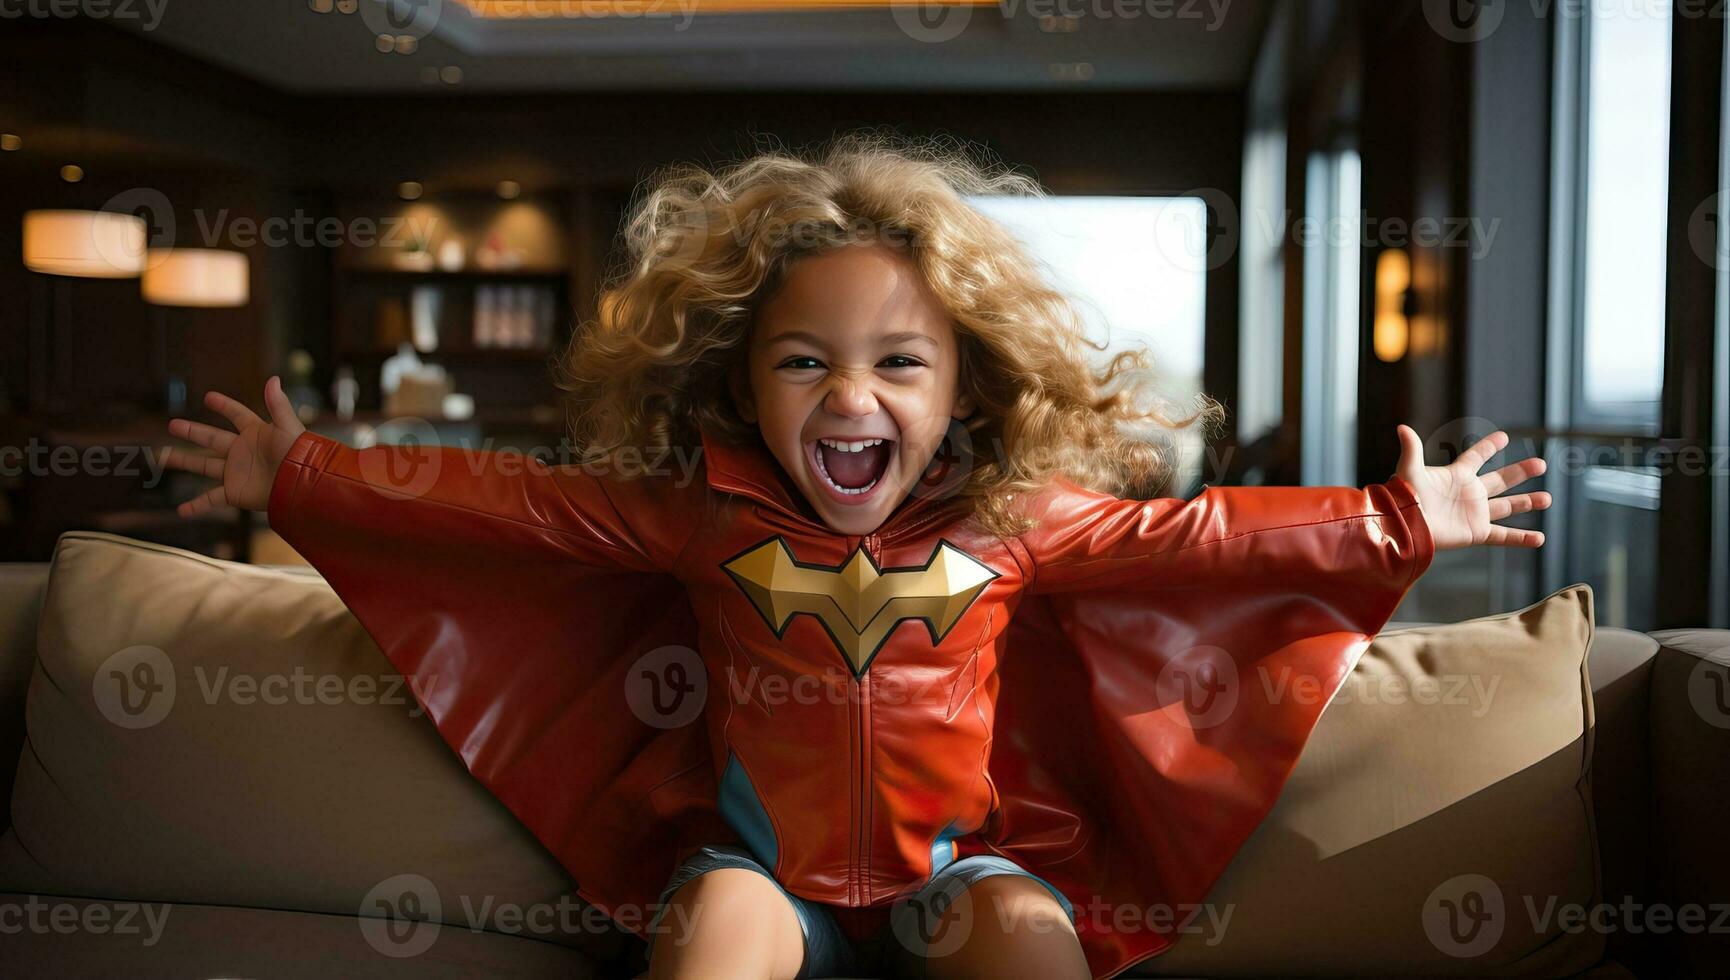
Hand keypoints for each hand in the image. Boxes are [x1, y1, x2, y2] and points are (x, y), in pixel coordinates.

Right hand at [165, 376, 305, 515]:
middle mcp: (242, 451)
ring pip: (204, 465)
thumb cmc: (299, 456)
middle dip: (193, 432)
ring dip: (184, 461)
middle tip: (173, 425)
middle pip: (212, 439)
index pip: (237, 416)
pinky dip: (196, 505)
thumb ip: (278, 404)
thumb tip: (273, 379)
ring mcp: (236, 472)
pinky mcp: (235, 492)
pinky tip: (181, 511)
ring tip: (162, 457)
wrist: (302, 486)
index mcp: (256, 433)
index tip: (209, 397)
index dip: (225, 406)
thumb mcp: (288, 427)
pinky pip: (211, 499)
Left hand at [1394, 424, 1550, 550]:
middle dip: (1521, 472)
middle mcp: (1469, 493)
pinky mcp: (1476, 532)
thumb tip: (1402, 427)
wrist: (1406, 527)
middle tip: (1541, 464)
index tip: (1504, 436)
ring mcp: (1474, 513)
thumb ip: (1412, 449)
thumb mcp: (1409, 470)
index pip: (1476, 457)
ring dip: (1528, 502)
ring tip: (1547, 498)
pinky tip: (1540, 538)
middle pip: (1500, 480)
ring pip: (1507, 507)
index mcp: (1456, 475)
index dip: (1489, 447)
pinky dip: (1521, 538)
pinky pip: (1503, 536)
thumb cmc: (1406, 498)